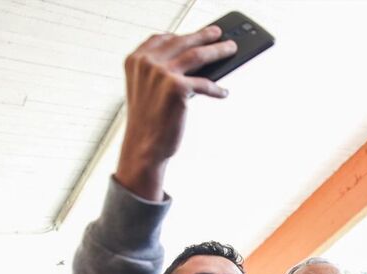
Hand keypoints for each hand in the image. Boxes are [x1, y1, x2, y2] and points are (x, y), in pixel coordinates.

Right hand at [115, 26, 236, 199]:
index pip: (162, 39)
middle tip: (219, 34)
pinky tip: (223, 92)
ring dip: (218, 50)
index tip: (195, 33)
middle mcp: (146, 63)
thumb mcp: (146, 90)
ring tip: (230, 49)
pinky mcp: (177, 87)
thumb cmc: (147, 122)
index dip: (180, 35)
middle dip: (204, 36)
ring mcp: (161, 73)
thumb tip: (193, 60)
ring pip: (197, 55)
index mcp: (135, 60)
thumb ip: (160, 71)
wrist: (143, 147)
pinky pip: (205, 83)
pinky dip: (217, 89)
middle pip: (182, 42)